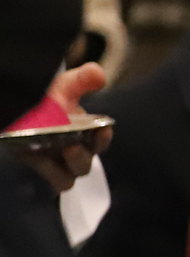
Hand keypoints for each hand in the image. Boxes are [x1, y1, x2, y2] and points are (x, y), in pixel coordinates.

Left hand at [20, 62, 108, 193]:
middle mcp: (73, 149)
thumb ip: (82, 79)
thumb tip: (100, 76)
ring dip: (68, 166)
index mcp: (84, 132)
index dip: (103, 137)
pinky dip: (50, 172)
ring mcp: (57, 163)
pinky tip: (37, 156)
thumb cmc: (42, 100)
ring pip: (72, 176)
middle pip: (87, 163)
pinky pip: (55, 180)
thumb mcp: (62, 86)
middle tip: (72, 147)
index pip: (101, 140)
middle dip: (83, 156)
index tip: (102, 129)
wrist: (18, 111)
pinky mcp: (40, 169)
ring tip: (60, 153)